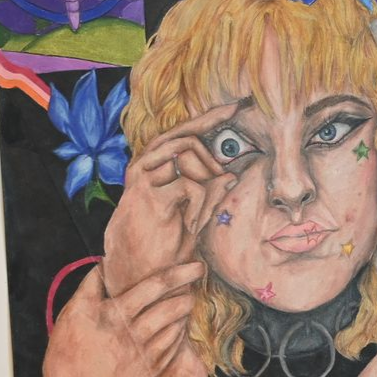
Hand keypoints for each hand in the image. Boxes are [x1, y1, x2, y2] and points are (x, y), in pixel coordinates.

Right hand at [40, 261, 204, 376]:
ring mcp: (140, 349)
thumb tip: (105, 264)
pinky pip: (174, 342)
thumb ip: (89, 291)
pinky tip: (182, 323)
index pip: (144, 283)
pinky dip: (180, 329)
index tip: (182, 260)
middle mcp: (125, 329)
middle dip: (185, 277)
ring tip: (190, 297)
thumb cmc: (66, 356)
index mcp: (105, 314)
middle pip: (162, 294)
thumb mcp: (68, 319)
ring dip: (185, 303)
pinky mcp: (149, 368)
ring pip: (172, 317)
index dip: (169, 270)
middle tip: (199, 268)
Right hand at [101, 101, 239, 297]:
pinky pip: (192, 184)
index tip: (238, 104)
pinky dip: (201, 206)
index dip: (211, 117)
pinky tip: (191, 225)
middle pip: (187, 134)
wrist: (139, 271)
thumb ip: (209, 191)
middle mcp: (145, 163)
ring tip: (199, 213)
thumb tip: (231, 174)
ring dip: (205, 184)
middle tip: (224, 172)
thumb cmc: (164, 242)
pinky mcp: (150, 194)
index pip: (185, 132)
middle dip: (212, 142)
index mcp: (154, 165)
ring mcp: (144, 176)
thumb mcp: (193, 212)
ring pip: (190, 153)